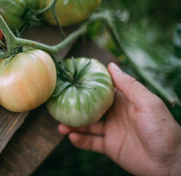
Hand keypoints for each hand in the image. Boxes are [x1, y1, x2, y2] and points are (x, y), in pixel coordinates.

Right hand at [58, 63, 180, 175]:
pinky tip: (72, 137)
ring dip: (73, 125)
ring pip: (86, 125)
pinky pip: (90, 143)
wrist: (169, 163)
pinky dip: (80, 140)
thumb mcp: (148, 103)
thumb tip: (111, 65)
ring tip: (61, 125)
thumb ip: (129, 85)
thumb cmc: (163, 129)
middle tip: (59, 104)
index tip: (70, 78)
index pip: (101, 90)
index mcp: (124, 101)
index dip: (87, 84)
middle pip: (90, 108)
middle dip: (74, 106)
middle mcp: (115, 114)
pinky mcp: (109, 147)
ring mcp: (111, 131)